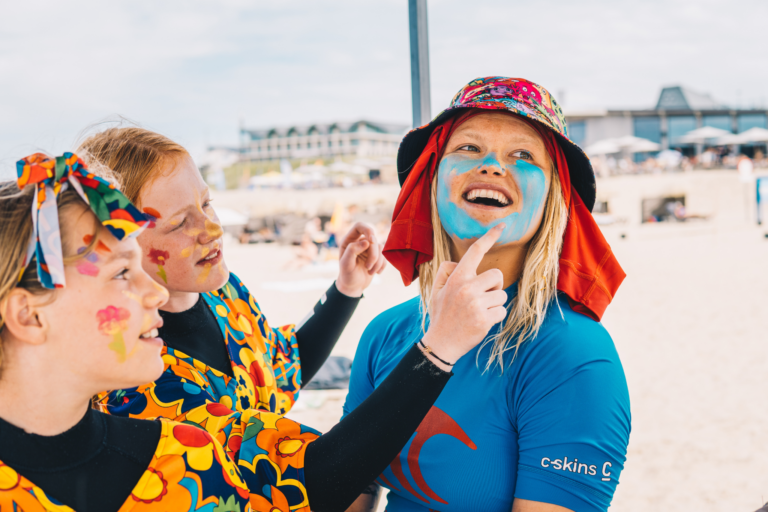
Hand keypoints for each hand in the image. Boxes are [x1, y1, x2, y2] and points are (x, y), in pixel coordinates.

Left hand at [336, 222, 386, 296]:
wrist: (353, 287)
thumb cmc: (347, 275)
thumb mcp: (346, 264)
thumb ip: (352, 250)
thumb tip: (366, 241)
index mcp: (349, 241)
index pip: (359, 226)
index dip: (368, 230)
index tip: (371, 241)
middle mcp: (359, 242)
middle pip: (373, 238)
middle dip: (373, 254)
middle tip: (368, 266)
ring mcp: (369, 249)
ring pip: (380, 248)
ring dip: (377, 262)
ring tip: (370, 272)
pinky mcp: (376, 256)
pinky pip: (385, 256)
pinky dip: (382, 265)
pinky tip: (376, 272)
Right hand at [421, 224, 506, 369]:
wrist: (441, 343)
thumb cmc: (441, 313)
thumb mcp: (437, 289)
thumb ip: (446, 271)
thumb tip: (459, 262)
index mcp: (457, 277)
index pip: (475, 251)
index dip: (490, 236)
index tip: (502, 226)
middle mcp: (467, 287)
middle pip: (497, 275)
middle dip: (493, 286)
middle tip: (481, 297)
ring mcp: (476, 304)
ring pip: (501, 295)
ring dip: (494, 304)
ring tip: (477, 312)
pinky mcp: (485, 319)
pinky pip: (502, 311)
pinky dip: (495, 317)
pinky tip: (481, 322)